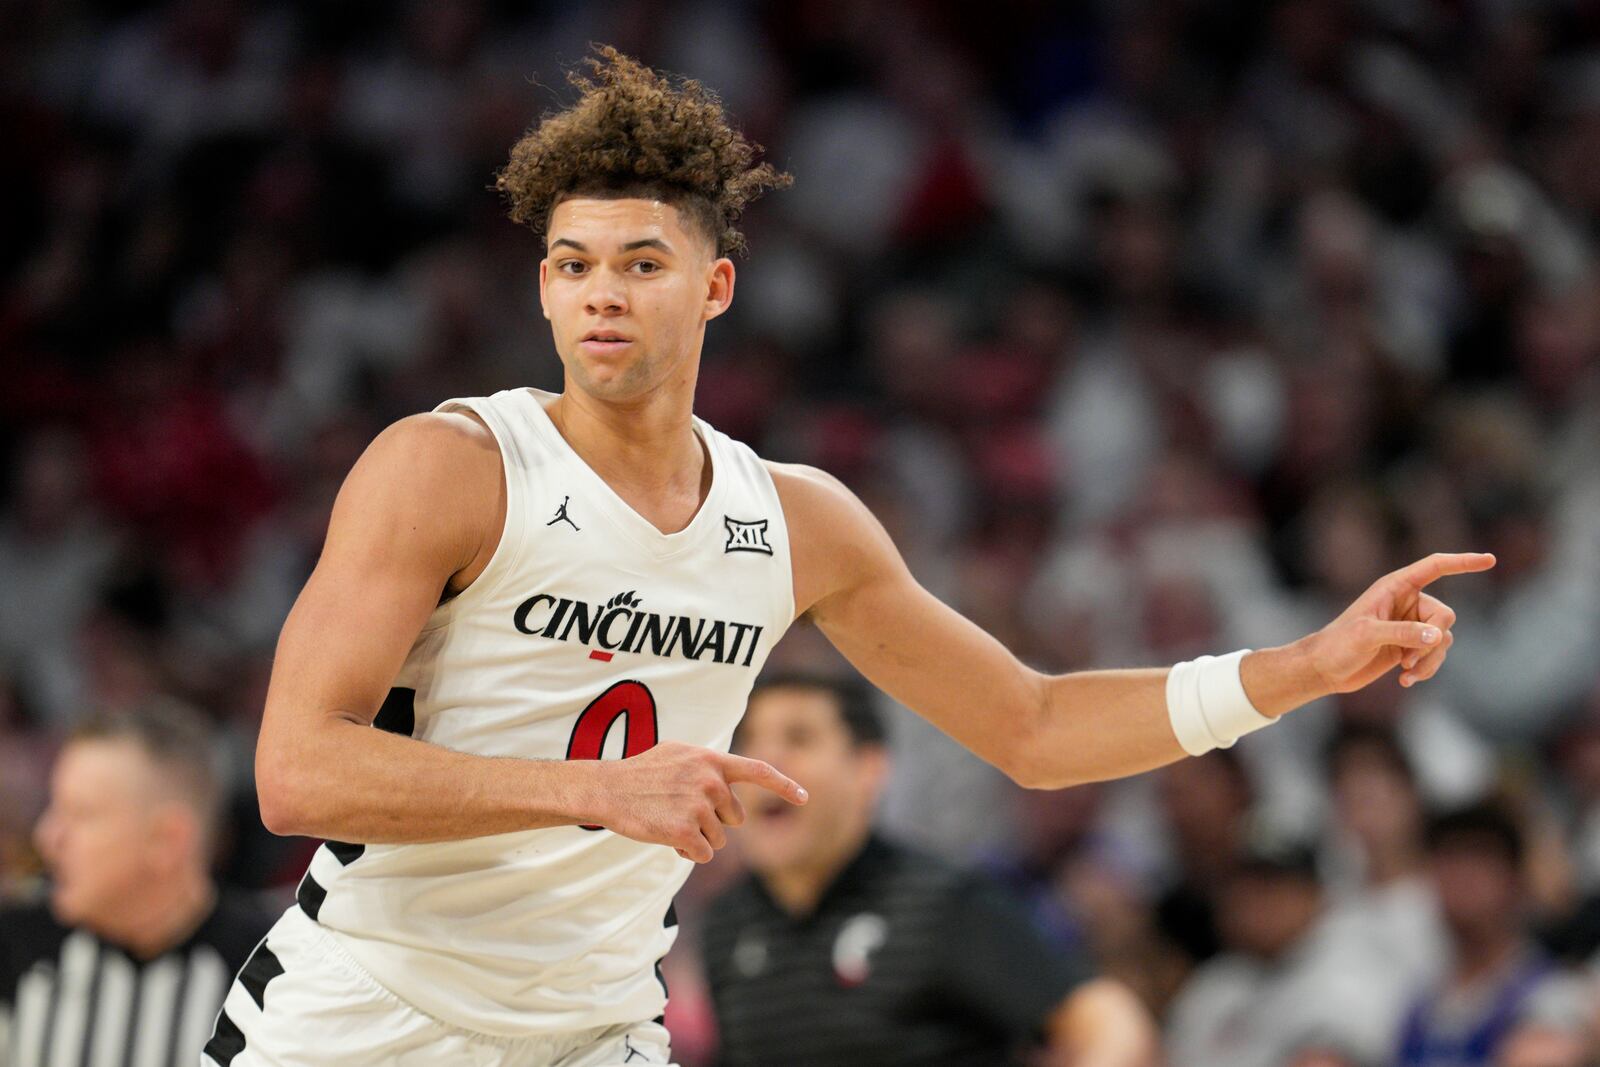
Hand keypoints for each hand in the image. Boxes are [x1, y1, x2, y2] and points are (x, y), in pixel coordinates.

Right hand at [582, 742, 806, 861]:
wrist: (609, 788)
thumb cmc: (642, 772)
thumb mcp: (678, 754)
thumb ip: (708, 765)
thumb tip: (730, 778)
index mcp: (712, 761)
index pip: (758, 771)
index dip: (784, 784)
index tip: (804, 796)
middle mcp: (711, 782)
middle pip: (735, 818)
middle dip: (715, 821)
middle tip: (684, 811)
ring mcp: (698, 807)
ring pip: (718, 839)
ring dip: (698, 837)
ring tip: (669, 820)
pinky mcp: (685, 832)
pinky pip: (701, 854)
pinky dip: (687, 851)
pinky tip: (667, 836)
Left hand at [1304, 551, 1494, 693]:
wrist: (1325, 670)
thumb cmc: (1338, 645)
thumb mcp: (1367, 636)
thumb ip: (1402, 633)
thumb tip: (1436, 637)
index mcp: (1394, 587)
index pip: (1435, 567)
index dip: (1462, 562)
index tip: (1490, 560)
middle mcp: (1407, 603)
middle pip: (1445, 616)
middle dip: (1433, 640)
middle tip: (1409, 658)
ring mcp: (1411, 625)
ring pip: (1443, 639)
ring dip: (1430, 660)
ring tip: (1406, 673)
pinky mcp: (1411, 646)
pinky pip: (1436, 655)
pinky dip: (1426, 669)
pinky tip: (1405, 680)